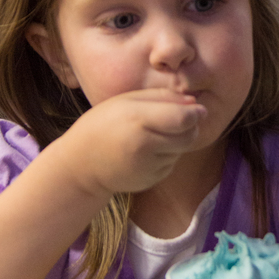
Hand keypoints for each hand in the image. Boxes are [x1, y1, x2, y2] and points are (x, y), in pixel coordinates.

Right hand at [56, 88, 206, 198]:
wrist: (81, 164)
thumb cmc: (103, 124)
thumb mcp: (127, 101)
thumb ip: (161, 97)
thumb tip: (193, 102)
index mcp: (137, 120)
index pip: (183, 119)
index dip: (195, 113)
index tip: (198, 108)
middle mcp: (144, 146)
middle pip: (189, 136)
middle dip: (190, 126)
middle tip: (177, 119)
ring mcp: (148, 167)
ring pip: (181, 150)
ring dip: (176, 141)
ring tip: (151, 134)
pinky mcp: (150, 181)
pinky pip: (171, 163)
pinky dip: (166, 155)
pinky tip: (146, 151)